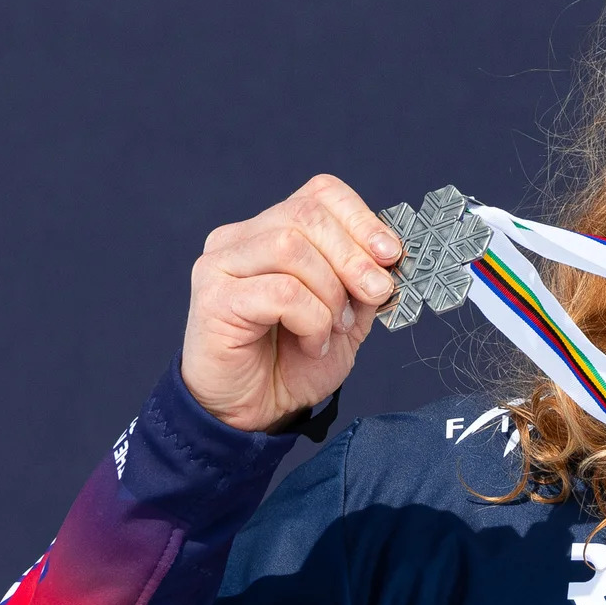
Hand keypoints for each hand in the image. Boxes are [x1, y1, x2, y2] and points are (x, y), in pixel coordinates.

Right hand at [181, 175, 401, 432]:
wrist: (255, 411)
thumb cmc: (293, 362)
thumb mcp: (348, 316)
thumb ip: (365, 283)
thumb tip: (390, 256)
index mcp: (272, 230)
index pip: (319, 193)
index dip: (362, 218)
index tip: (391, 255)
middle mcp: (241, 238)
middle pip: (306, 215)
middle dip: (354, 257)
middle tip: (376, 296)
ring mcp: (221, 264)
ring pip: (291, 248)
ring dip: (330, 292)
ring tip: (335, 327)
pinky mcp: (214, 298)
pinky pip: (281, 292)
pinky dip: (311, 320)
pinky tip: (311, 343)